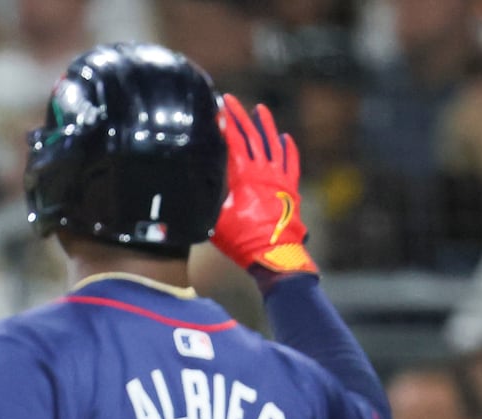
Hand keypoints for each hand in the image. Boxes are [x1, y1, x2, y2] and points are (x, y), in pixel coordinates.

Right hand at [212, 94, 317, 276]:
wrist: (273, 255)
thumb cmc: (242, 240)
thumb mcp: (215, 220)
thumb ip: (207, 200)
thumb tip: (190, 189)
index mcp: (244, 176)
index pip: (234, 141)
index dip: (226, 122)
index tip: (219, 107)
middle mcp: (264, 171)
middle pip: (252, 136)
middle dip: (241, 116)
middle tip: (232, 101)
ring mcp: (279, 178)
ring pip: (273, 144)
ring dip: (266, 125)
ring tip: (261, 109)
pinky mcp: (290, 188)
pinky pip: (290, 162)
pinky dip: (287, 149)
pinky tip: (285, 138)